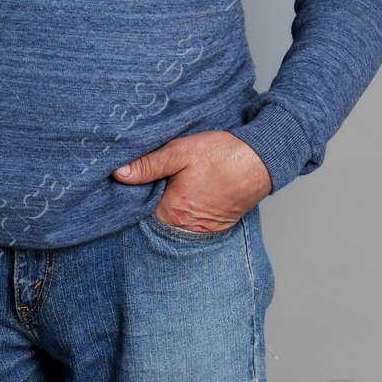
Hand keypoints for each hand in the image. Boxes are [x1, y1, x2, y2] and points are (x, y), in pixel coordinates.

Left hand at [111, 130, 271, 230]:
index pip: (137, 211)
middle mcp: (185, 228)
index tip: (130, 181)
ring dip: (169, 205)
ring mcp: (202, 230)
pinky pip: (190, 221)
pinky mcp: (215, 225)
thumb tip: (118, 173)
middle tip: (153, 178)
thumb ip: (148, 164)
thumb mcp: (180, 151)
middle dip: (150, 200)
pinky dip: (186, 209)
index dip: (132, 195)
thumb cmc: (224, 155)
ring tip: (173, 183)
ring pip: (173, 220)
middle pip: (155, 217)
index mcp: (171, 212)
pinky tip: (188, 190)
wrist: (263, 159)